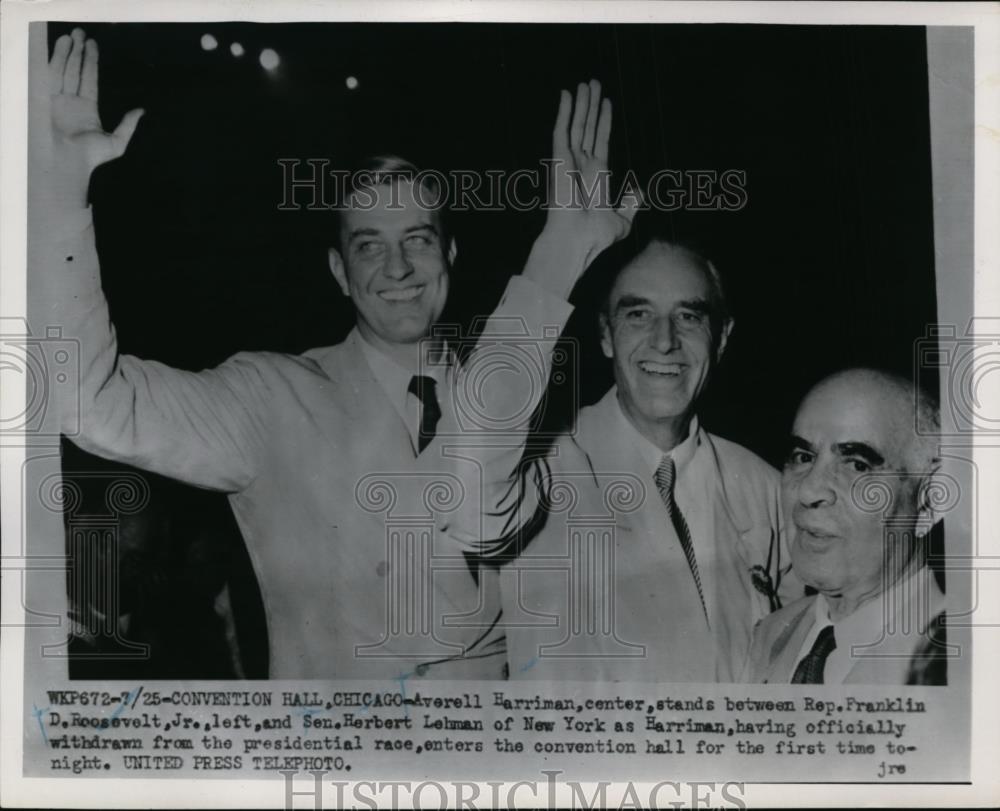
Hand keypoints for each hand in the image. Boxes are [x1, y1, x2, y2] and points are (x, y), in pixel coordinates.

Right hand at [47, 28, 143, 208]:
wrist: (68, 162)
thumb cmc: (91, 157)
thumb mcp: (117, 142)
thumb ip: (128, 125)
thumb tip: (142, 111)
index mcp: (86, 109)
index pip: (89, 80)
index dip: (90, 62)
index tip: (92, 45)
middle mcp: (70, 102)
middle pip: (74, 71)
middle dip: (78, 52)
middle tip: (81, 33)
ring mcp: (57, 100)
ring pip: (63, 70)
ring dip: (67, 52)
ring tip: (72, 35)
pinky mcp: (45, 99)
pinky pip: (50, 75)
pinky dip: (54, 60)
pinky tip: (59, 46)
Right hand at [545, 80, 639, 259]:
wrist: (577, 241)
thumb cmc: (596, 237)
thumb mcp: (622, 220)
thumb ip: (631, 204)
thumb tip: (641, 191)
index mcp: (595, 177)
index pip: (600, 142)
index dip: (603, 122)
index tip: (606, 103)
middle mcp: (580, 166)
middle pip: (587, 129)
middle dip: (591, 106)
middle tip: (594, 83)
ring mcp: (568, 161)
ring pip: (576, 125)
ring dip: (581, 103)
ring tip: (586, 83)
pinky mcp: (558, 159)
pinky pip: (561, 130)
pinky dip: (563, 111)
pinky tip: (567, 94)